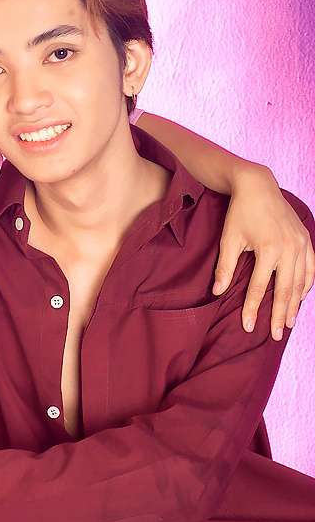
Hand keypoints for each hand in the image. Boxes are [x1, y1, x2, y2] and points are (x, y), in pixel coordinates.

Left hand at [212, 165, 314, 338]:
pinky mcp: (306, 239)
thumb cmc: (239, 212)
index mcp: (269, 249)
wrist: (258, 186)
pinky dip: (307, 285)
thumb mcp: (229, 239)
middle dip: (279, 315)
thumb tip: (217, 292)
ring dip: (295, 304)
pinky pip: (311, 268)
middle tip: (275, 335)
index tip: (248, 327)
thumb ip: (225, 267)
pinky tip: (301, 298)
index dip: (254, 309)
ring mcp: (301, 244)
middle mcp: (290, 249)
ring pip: (301, 282)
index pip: (260, 288)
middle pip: (285, 290)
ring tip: (289, 323)